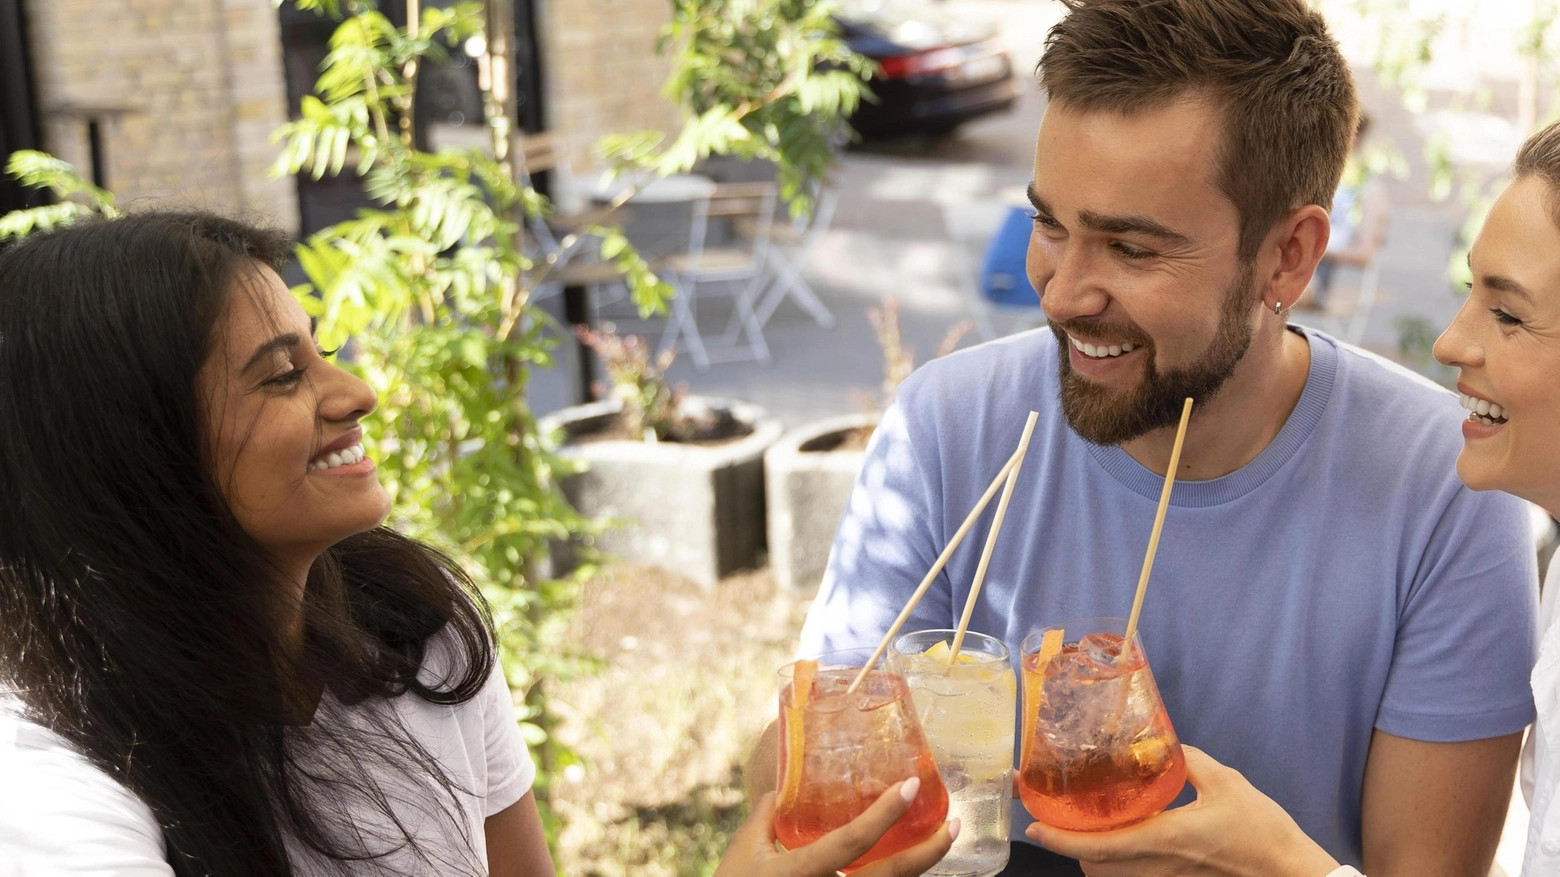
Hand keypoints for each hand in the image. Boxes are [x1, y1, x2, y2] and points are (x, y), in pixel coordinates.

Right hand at [715, 777, 958, 876]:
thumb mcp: (745, 849)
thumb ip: (768, 813)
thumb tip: (784, 786)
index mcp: (802, 872)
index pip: (853, 841)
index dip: (885, 813)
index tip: (911, 786)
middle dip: (929, 851)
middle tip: (952, 824)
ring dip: (920, 867)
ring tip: (940, 841)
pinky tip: (910, 863)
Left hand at [1024, 747, 1341, 876]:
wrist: (1290, 872)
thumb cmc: (1262, 829)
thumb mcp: (1226, 782)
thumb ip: (1188, 761)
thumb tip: (1162, 744)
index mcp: (1165, 837)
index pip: (1099, 846)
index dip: (1060, 839)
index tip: (1033, 827)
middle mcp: (1160, 864)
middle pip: (1096, 866)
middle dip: (1069, 845)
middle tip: (1051, 816)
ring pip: (1113, 874)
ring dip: (1091, 855)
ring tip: (1079, 824)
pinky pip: (1135, 875)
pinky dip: (1115, 860)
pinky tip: (1117, 836)